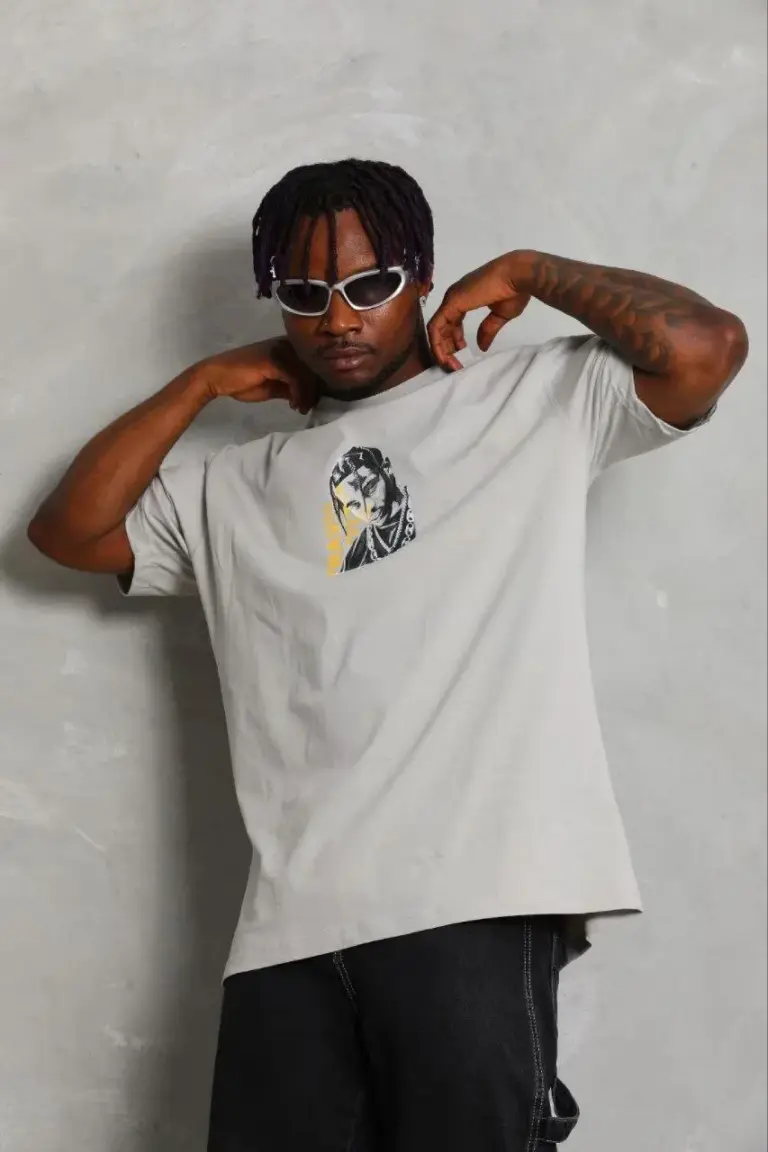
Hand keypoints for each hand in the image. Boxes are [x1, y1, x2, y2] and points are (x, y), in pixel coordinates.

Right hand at [194, 337, 318, 413]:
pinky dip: (299, 394)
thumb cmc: (243, 381)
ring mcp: (280, 350)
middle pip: (313, 367)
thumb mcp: (274, 386)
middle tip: (307, 407)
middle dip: (314, 390)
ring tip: (300, 408)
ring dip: (307, 395)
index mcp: (288, 346)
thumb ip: (291, 387)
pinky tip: (294, 405)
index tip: (314, 400)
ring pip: (306, 373)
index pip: (313, 362)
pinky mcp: (273, 360)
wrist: (217, 377)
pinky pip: (295, 378)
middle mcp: (286, 344)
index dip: (318, 382)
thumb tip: (311, 396)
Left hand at [428, 253, 531, 371]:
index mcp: (464, 298)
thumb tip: (481, 346)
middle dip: (447, 349)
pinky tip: (445, 357)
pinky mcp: (450, 303)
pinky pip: (435, 327)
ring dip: (441, 349)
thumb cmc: (514, 291)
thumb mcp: (500, 315)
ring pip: (436, 328)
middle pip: (442, 327)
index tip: (463, 357)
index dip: (455, 342)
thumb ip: (488, 329)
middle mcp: (454, 297)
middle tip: (456, 366)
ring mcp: (451, 299)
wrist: (518, 275)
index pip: (451, 324)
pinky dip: (437, 343)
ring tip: (452, 366)